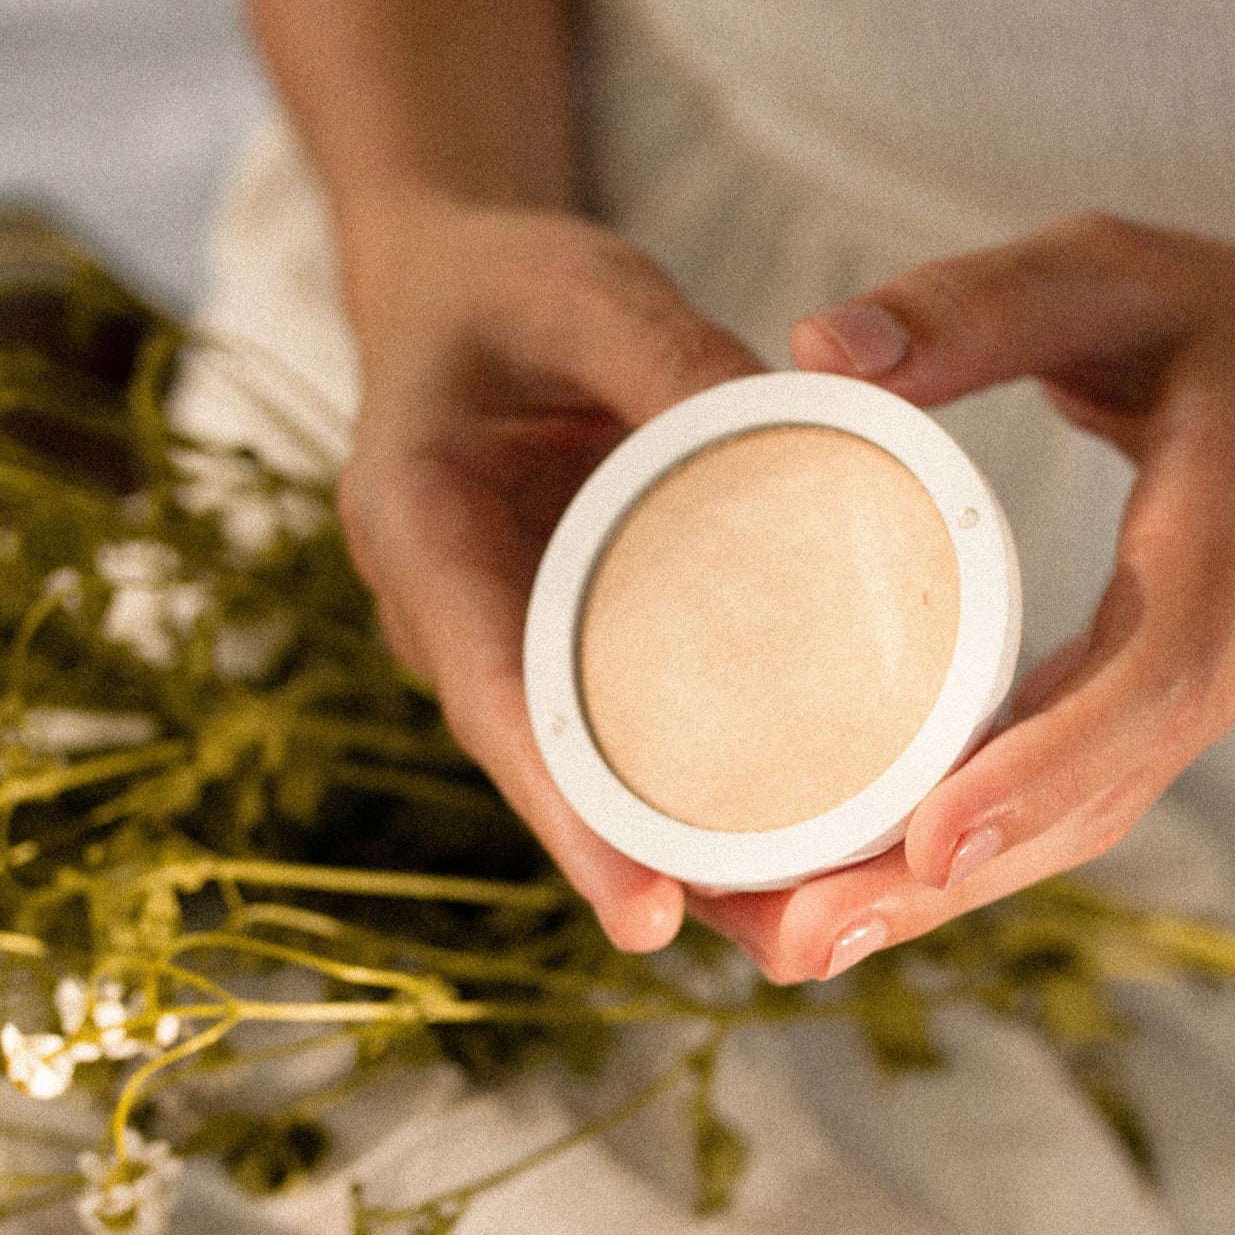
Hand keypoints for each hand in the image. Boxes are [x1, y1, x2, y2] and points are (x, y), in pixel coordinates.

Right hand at [333, 191, 764, 950]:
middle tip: (785, 948)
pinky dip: (701, 781)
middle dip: (653, 867)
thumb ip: (664, 351)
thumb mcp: (580, 286)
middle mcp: (454, 613)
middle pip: (553, 770)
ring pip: (593, 768)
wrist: (456, 298)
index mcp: (421, 529)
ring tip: (813, 924)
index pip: (491, 690)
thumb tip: (798, 429)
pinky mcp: (562, 635)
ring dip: (690, 851)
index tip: (643, 907)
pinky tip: (803, 823)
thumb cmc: (504, 289)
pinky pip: (625, 723)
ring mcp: (508, 635)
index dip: (562, 807)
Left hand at [690, 211, 1234, 981]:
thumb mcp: (1108, 280)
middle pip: (1085, 803)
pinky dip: (964, 848)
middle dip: (942, 885)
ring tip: (789, 937)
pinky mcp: (1144, 704)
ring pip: (1066, 826)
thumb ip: (972, 306)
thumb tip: (815, 346)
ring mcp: (1183, 696)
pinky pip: (1058, 795)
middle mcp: (1213, 654)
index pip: (1145, 684)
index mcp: (1223, 549)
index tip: (930, 842)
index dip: (1043, 771)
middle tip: (791, 938)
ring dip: (935, 895)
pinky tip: (861, 874)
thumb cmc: (1232, 330)